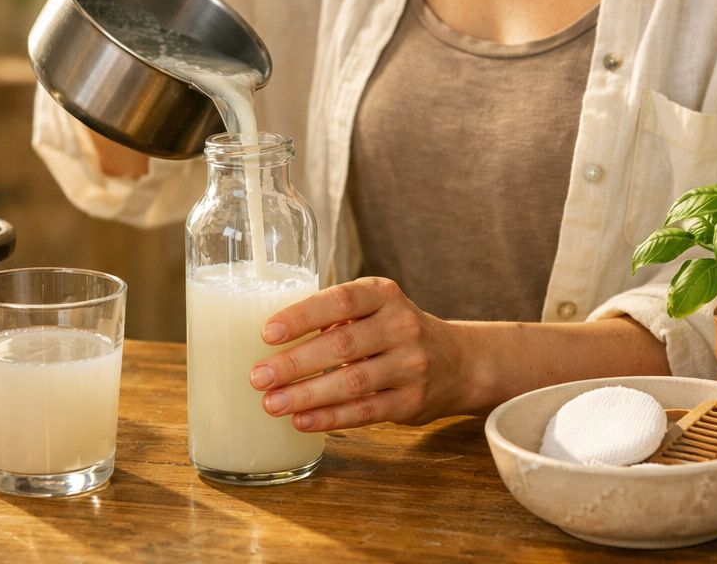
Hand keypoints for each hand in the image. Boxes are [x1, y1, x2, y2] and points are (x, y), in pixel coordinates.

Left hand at [248, 277, 473, 432]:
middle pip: (341, 345)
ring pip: (352, 382)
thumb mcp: (375, 308)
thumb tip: (274, 341)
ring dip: (306, 395)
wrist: (458, 361)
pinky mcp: (412, 401)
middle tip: (258, 377)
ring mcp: (411, 365)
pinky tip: (302, 421)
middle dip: (294, 363)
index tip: (267, 333)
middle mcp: (401, 326)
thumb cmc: (396, 331)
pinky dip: (330, 418)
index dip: (303, 316)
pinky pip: (366, 411)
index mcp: (384, 295)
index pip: (341, 300)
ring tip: (271, 403)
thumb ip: (336, 316)